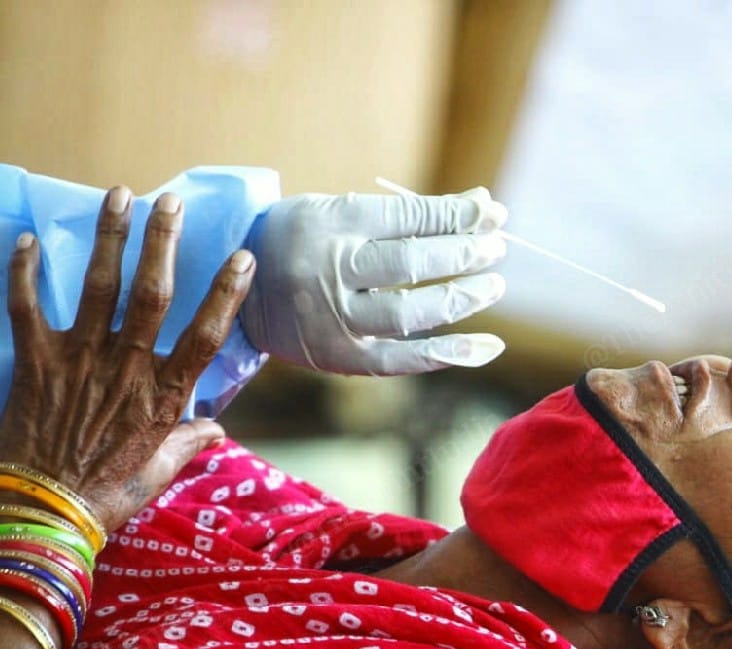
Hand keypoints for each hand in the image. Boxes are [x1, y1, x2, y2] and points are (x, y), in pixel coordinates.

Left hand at [0, 188, 254, 531]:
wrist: (42, 515)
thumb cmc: (106, 497)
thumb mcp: (158, 473)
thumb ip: (188, 443)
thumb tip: (216, 430)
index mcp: (162, 396)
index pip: (205, 335)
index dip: (226, 294)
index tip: (241, 258)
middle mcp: (126, 368)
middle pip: (152, 294)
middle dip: (163, 242)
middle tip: (170, 201)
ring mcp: (79, 361)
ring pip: (98, 287)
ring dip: (109, 237)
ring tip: (118, 195)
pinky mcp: (36, 363)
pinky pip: (27, 308)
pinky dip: (26, 273)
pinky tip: (27, 241)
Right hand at [240, 187, 508, 375]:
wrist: (236, 289)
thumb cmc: (303, 241)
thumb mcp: (339, 211)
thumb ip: (407, 213)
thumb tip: (482, 205)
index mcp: (330, 224)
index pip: (407, 218)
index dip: (456, 216)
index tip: (492, 213)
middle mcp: (330, 271)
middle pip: (411, 263)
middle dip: (462, 253)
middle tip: (496, 248)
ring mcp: (335, 318)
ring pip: (410, 313)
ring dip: (461, 299)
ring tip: (493, 285)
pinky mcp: (341, 357)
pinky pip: (403, 360)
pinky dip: (449, 354)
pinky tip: (487, 346)